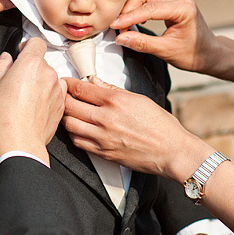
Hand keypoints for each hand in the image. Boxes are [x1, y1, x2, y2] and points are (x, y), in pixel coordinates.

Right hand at [0, 38, 65, 164]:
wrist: (19, 141)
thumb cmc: (4, 116)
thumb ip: (1, 66)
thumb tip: (7, 59)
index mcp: (30, 63)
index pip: (36, 42)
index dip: (27, 46)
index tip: (21, 54)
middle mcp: (48, 73)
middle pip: (42, 62)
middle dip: (31, 68)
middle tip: (17, 83)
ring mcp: (57, 89)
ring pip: (50, 78)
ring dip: (41, 82)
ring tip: (26, 98)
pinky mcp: (61, 105)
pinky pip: (56, 93)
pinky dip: (48, 95)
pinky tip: (34, 106)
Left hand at [62, 77, 210, 181]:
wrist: (172, 152)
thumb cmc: (161, 126)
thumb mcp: (139, 99)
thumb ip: (114, 90)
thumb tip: (96, 82)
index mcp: (116, 101)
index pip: (81, 88)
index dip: (68, 83)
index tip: (65, 82)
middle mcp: (106, 118)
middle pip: (70, 105)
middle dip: (62, 98)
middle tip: (62, 95)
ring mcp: (103, 138)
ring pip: (69, 124)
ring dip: (65, 116)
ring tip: (68, 112)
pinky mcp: (103, 153)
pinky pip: (78, 142)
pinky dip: (73, 133)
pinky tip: (77, 128)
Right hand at [110, 0, 220, 73]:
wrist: (207, 52)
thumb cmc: (192, 53)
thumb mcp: (166, 51)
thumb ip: (142, 43)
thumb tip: (120, 38)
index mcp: (184, 8)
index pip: (150, 8)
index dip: (129, 17)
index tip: (114, 26)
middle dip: (129, 7)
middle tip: (119, 26)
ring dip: (133, 1)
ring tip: (125, 20)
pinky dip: (140, 0)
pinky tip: (135, 15)